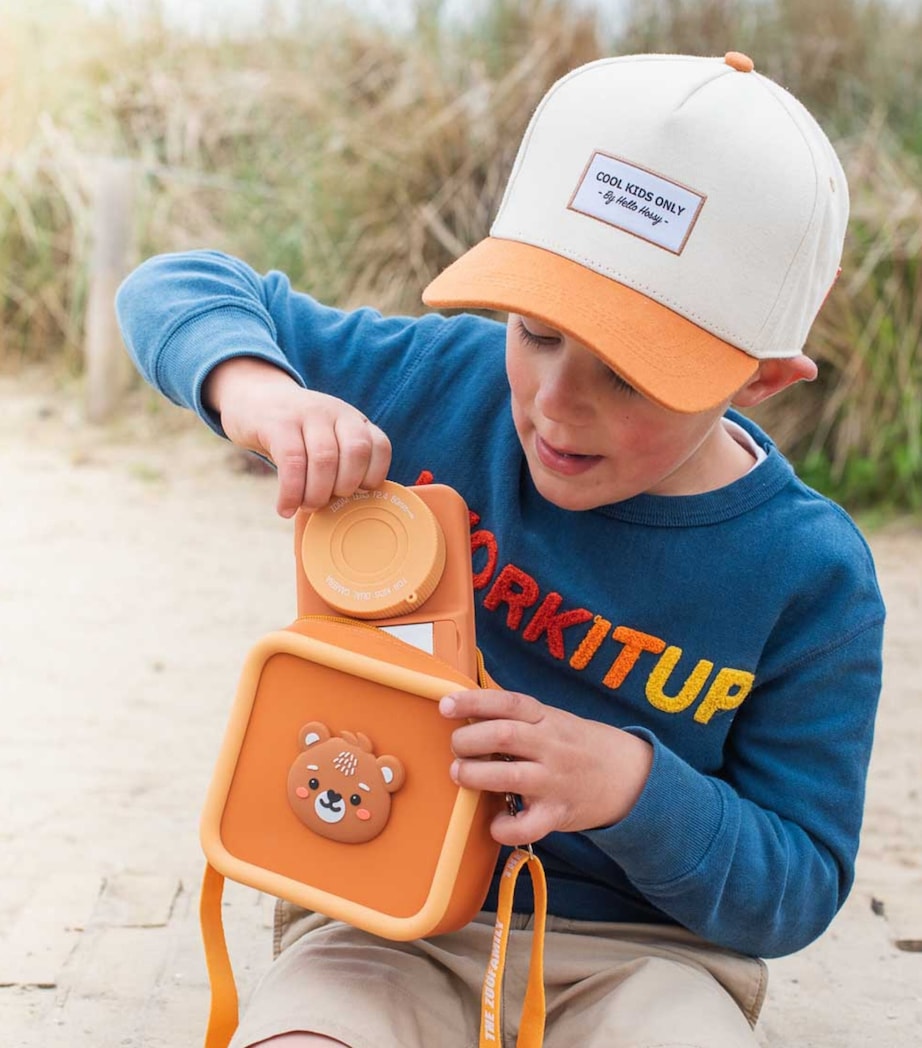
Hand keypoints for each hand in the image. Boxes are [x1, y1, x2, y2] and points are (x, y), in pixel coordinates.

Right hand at [204, 357, 391, 516]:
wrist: (253, 398)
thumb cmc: (295, 434)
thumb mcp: (325, 438)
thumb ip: (341, 463)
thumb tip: (351, 510)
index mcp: (353, 420)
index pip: (379, 446)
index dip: (373, 476)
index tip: (357, 493)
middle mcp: (335, 412)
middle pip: (355, 453)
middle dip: (344, 487)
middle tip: (327, 503)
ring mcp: (308, 414)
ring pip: (324, 459)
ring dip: (317, 493)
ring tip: (306, 507)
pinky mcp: (278, 423)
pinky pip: (292, 461)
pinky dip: (291, 492)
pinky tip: (285, 508)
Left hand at [439, 689, 652, 846]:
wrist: (629, 776)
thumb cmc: (577, 745)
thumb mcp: (553, 720)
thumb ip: (517, 719)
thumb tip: (465, 712)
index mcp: (547, 718)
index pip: (508, 702)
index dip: (473, 702)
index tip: (446, 705)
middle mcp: (551, 746)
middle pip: (503, 735)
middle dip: (468, 740)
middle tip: (457, 747)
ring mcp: (555, 781)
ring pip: (509, 776)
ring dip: (475, 776)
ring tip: (461, 774)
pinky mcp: (557, 814)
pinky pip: (526, 826)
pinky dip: (503, 828)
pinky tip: (494, 823)